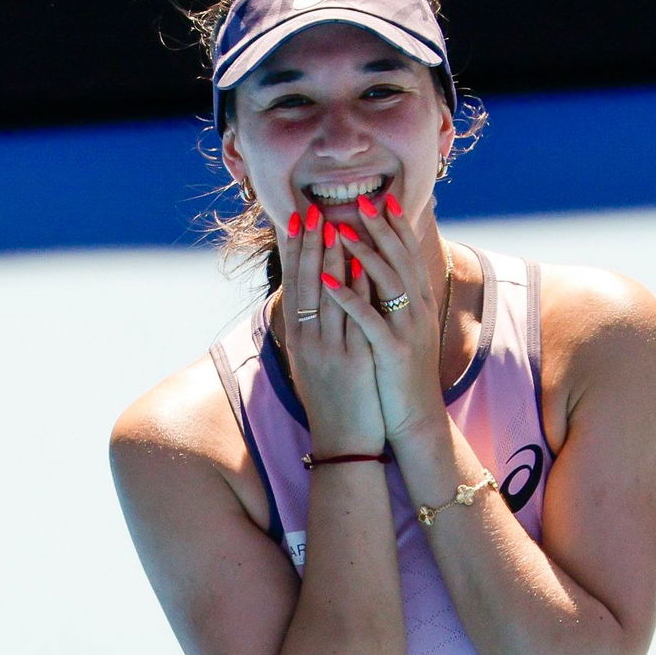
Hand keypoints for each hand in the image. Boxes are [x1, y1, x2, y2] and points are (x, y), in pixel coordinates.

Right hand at [276, 204, 385, 453]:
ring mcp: (330, 350)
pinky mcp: (355, 361)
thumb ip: (312, 329)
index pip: (292, 284)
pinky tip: (363, 264)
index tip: (296, 219)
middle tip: (311, 210)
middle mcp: (308, 341)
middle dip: (309, 245)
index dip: (294, 251)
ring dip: (332, 257)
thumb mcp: (313, 362)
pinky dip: (358, 289)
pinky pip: (356, 317)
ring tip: (336, 223)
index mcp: (297, 339)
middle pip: (306, 283)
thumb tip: (311, 296)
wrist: (344, 444)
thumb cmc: (331, 401)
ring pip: (329, 296)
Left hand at [321, 193, 448, 444]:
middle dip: (382, 229)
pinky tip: (327, 279)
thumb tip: (375, 275)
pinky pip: (368, 319)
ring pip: (386, 282)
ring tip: (340, 230)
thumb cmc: (400, 374)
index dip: (397, 227)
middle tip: (366, 200)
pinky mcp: (392, 351)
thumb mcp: (400, 331)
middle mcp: (417, 311)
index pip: (408, 256)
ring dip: (363, 253)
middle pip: (400, 260)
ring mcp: (406, 330)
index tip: (384, 200)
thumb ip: (392, 302)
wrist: (415, 418)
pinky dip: (347, 297)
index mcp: (418, 304)